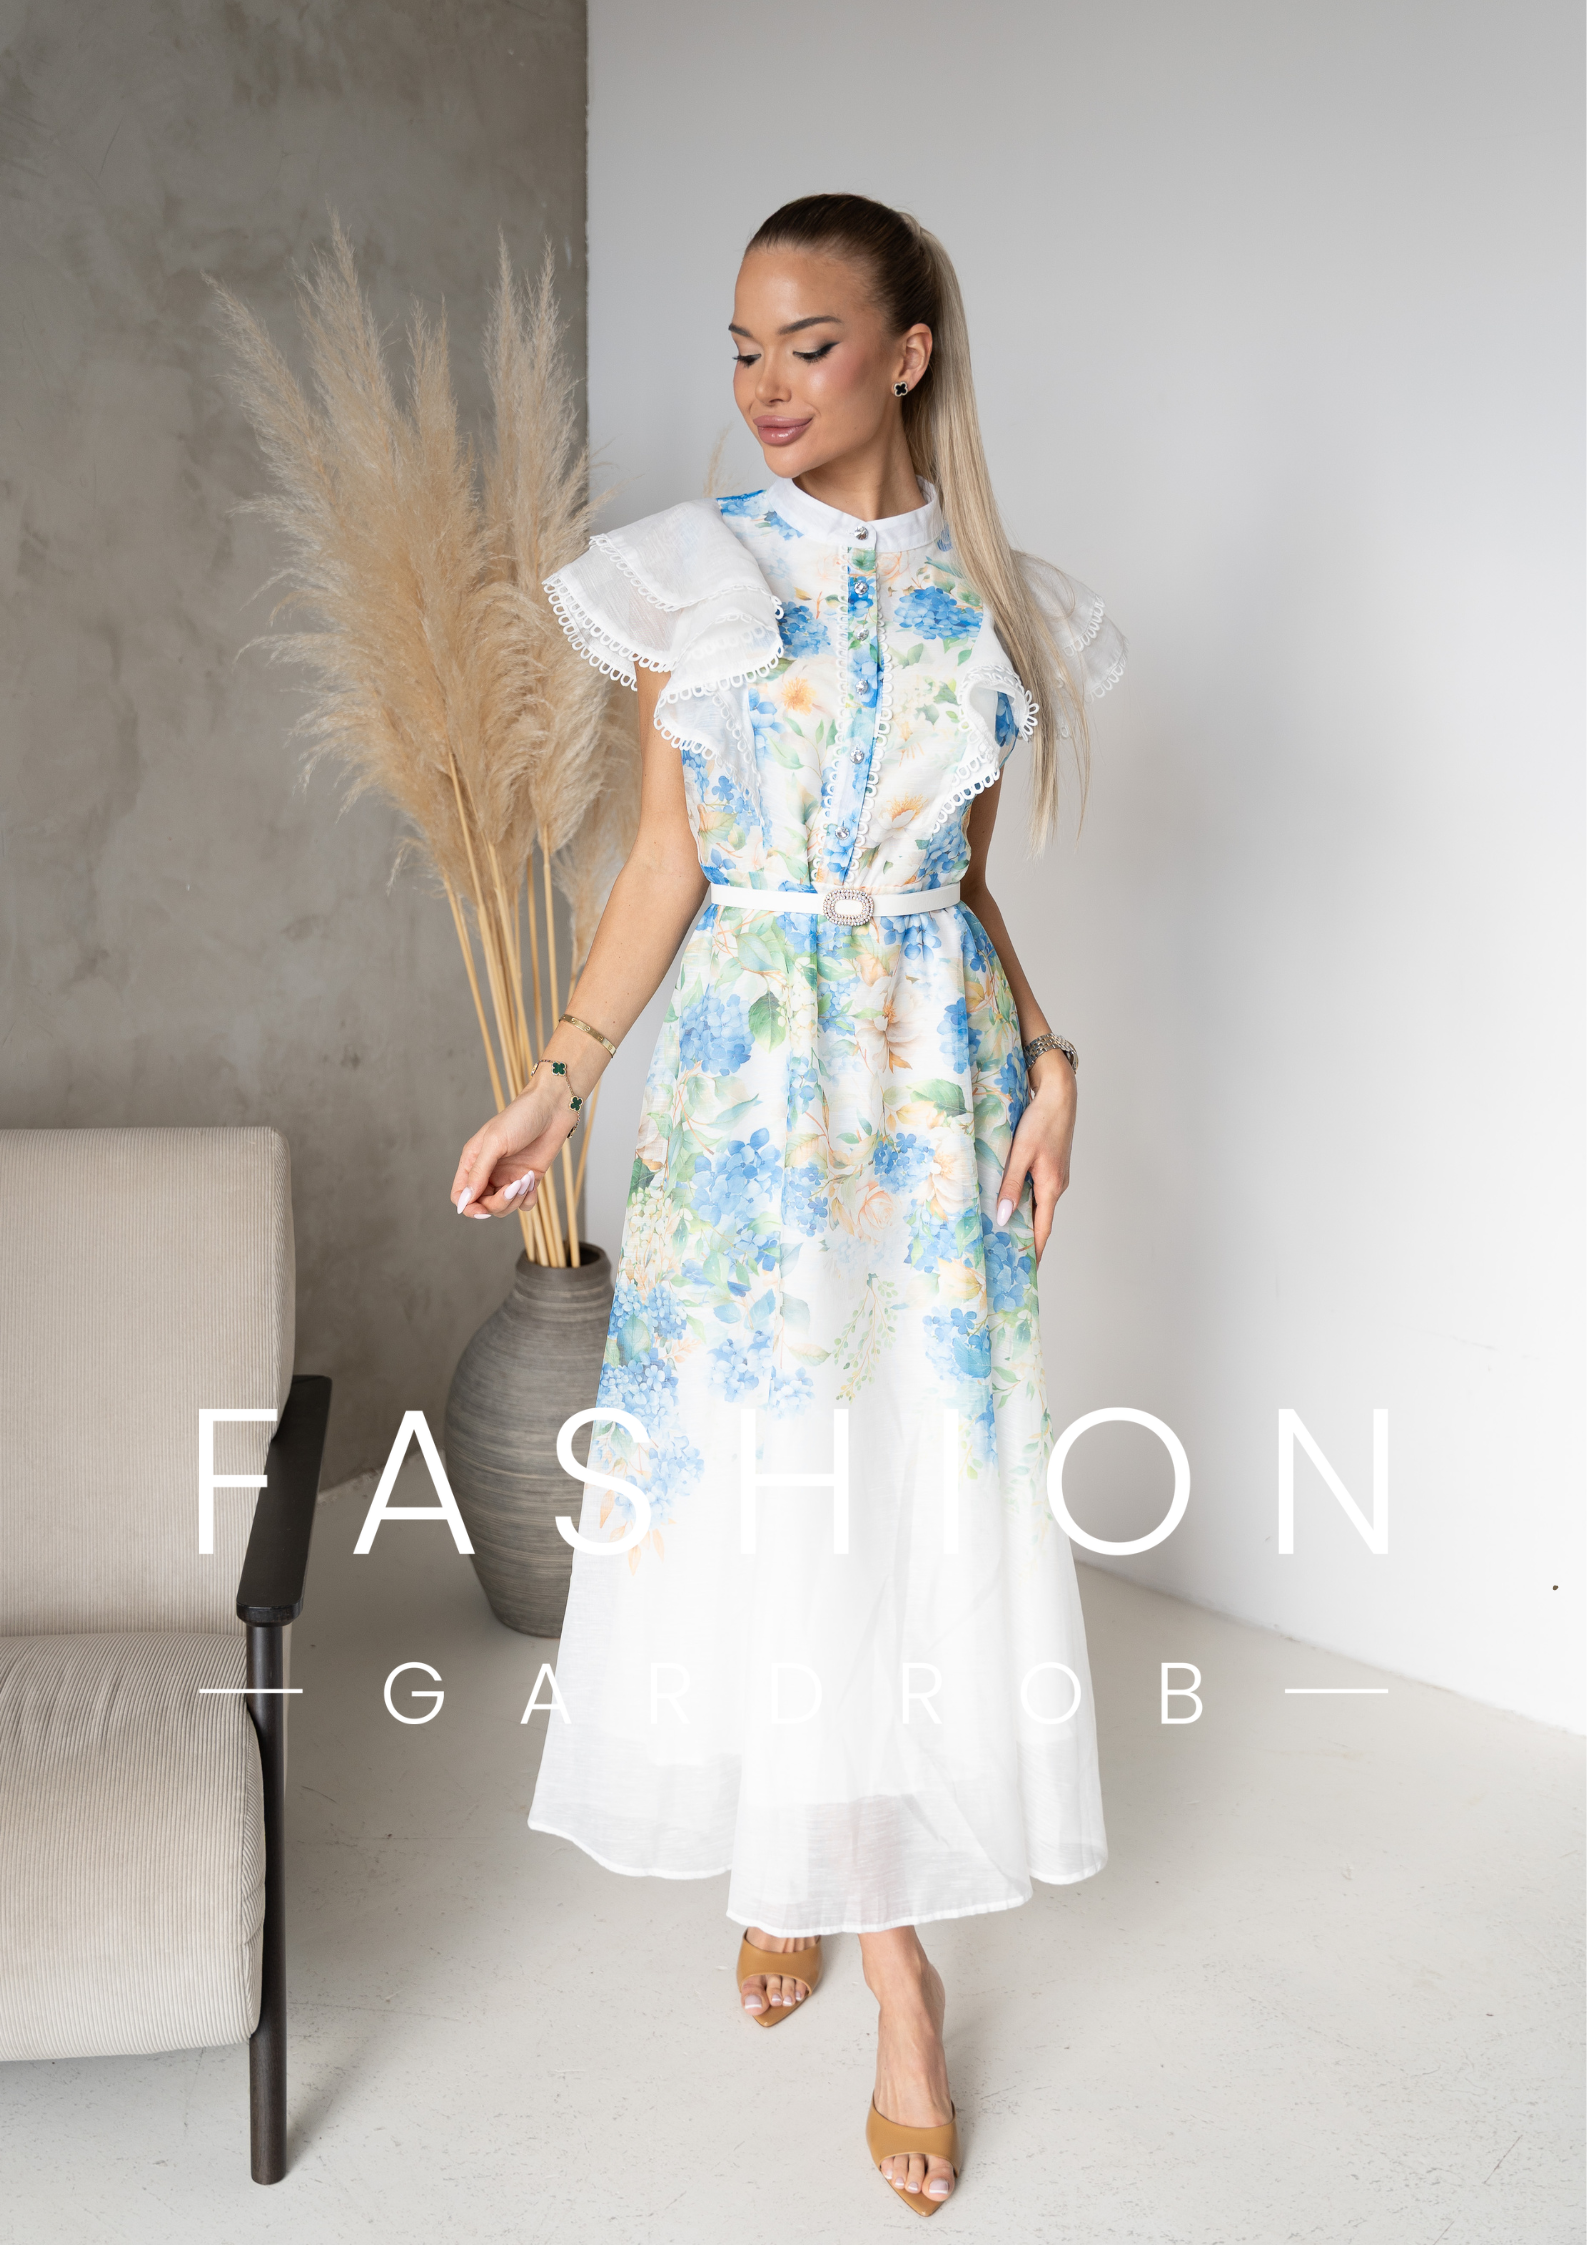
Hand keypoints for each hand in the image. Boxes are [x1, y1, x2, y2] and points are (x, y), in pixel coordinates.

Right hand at [448, 1072, 577, 1220]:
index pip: (460, 1194)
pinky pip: (524, 1204)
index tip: (483, 1210)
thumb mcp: (495, 1142)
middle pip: (483, 1205)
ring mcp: (508, 1177)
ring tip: (526, 1178)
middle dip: (499, 1202)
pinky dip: (528, 1199)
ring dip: (516, 1199)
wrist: (552, 1108)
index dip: (468, 1207)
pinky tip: (533, 1181)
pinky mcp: (528, 1180)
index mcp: (473, 1161)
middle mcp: (489, 1172)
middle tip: (514, 1186)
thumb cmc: (520, 1117)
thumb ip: (479, 1171)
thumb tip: (465, 1199)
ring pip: (504, 1208)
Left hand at [993, 1054, 1075, 1263]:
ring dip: (1026, 1219)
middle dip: (1028, 1239)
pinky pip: (1040, 1191)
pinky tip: (1012, 1200)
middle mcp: (1058, 1185)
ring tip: (1006, 1233)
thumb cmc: (1040, 1121)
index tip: (1028, 1272)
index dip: (1035, 1252)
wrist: (1059, 1095)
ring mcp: (1057, 1176)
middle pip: (1042, 1220)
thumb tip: (1004, 1217)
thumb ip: (1011, 1185)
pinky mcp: (1053, 1166)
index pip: (1043, 1230)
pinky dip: (1027, 1201)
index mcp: (1052, 1187)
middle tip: (1010, 1257)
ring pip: (1040, 1204)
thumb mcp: (1020, 1154)